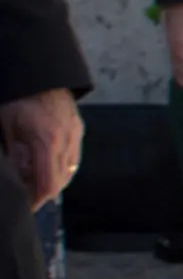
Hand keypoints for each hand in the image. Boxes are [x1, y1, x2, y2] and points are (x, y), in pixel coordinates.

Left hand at [0, 87, 82, 208]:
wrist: (38, 72)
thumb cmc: (19, 96)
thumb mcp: (8, 128)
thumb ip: (17, 156)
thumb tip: (19, 178)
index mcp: (47, 141)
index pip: (48, 185)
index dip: (37, 200)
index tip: (28, 206)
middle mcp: (66, 141)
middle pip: (60, 181)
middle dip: (43, 191)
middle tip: (28, 194)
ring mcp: (75, 135)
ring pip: (69, 171)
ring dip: (54, 180)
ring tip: (36, 179)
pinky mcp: (78, 129)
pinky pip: (73, 157)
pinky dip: (62, 166)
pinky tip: (48, 164)